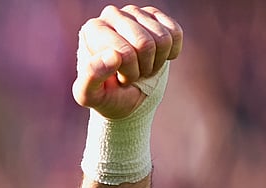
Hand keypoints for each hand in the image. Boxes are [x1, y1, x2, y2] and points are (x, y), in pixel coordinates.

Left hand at [73, 5, 182, 119]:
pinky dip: (170, 53)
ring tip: (140, 67)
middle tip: (132, 75)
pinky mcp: (155, 16)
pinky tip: (155, 58)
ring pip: (163, 39)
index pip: (125, 52)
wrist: (124, 95)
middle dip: (143, 68)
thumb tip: (113, 56)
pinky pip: (175, 33)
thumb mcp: (90, 96)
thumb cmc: (104, 94)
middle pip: (146, 43)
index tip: (117, 79)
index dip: (128, 73)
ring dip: (156, 62)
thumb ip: (90, 79)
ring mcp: (134, 12)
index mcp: (92, 30)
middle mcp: (111, 15)